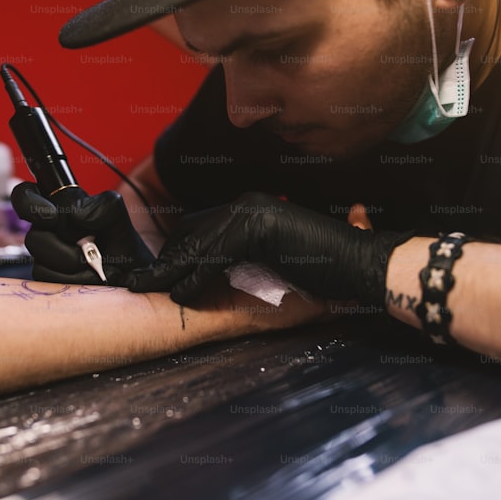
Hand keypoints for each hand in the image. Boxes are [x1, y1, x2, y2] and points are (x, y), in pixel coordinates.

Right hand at [11, 183, 154, 285]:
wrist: (133, 272)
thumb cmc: (121, 240)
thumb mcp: (116, 214)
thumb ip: (100, 206)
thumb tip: (75, 215)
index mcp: (58, 208)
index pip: (25, 196)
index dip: (29, 203)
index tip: (53, 216)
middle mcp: (48, 231)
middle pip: (32, 236)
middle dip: (56, 245)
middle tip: (80, 248)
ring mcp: (47, 256)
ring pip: (40, 260)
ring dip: (70, 262)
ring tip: (93, 263)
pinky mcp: (51, 278)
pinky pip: (48, 279)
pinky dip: (72, 278)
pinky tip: (90, 276)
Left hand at [127, 192, 411, 304]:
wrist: (360, 262)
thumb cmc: (328, 265)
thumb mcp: (279, 256)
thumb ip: (251, 254)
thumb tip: (222, 267)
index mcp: (252, 207)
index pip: (201, 227)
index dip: (178, 252)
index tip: (159, 273)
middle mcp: (248, 205)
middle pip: (193, 232)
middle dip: (166, 260)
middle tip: (140, 282)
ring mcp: (253, 213)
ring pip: (198, 244)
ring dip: (171, 271)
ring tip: (147, 290)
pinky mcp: (258, 230)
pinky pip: (215, 256)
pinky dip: (195, 278)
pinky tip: (180, 295)